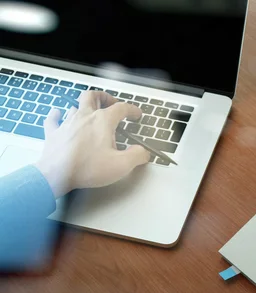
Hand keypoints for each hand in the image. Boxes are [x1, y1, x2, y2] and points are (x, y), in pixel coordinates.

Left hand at [35, 91, 149, 197]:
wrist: (56, 175)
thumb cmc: (88, 168)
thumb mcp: (121, 165)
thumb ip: (137, 156)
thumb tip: (143, 152)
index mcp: (102, 121)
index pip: (121, 108)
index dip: (132, 110)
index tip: (136, 115)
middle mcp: (84, 117)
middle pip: (93, 96)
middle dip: (103, 97)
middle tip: (110, 104)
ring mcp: (66, 123)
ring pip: (75, 106)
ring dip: (84, 108)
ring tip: (90, 115)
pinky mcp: (53, 133)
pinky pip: (53, 118)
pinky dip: (57, 114)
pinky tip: (58, 114)